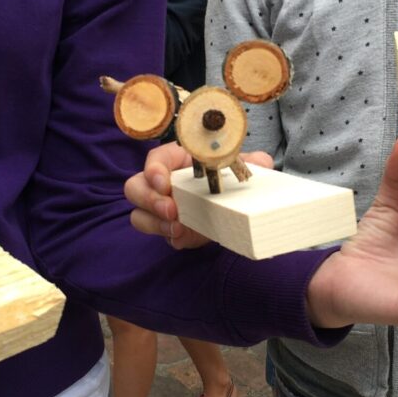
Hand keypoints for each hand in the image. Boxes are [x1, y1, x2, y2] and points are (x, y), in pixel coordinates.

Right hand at [124, 142, 273, 249]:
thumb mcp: (242, 167)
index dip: (154, 169)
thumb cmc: (230, 179)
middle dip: (149, 199)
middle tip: (171, 210)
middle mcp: (162, 183)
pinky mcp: (168, 229)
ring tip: (176, 228)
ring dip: (154, 222)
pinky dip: (168, 237)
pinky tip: (182, 237)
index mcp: (177, 160)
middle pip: (135, 187)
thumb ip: (252, 163)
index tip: (164, 183)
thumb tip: (262, 162)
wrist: (233, 206)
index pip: (155, 159)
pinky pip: (158, 234)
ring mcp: (161, 208)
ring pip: (138, 214)